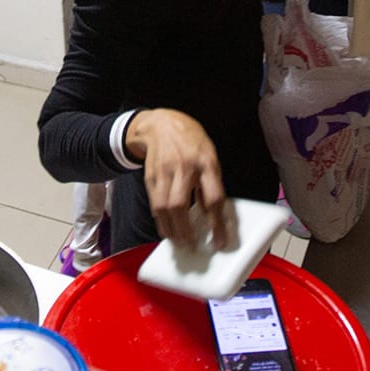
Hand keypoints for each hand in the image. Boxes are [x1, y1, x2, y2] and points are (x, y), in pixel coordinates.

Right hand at [126, 108, 232, 248]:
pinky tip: (167, 230)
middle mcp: (184, 167)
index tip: (219, 241)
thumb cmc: (191, 141)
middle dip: (185, 231)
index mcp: (206, 162)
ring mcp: (164, 172)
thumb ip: (210, 183)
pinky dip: (160, 221)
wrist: (160, 124)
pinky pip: (154, 204)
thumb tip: (212, 214)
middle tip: (192, 246)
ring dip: (171, 230)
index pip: (213, 198)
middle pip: (181, 205)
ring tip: (179, 243)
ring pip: (164, 207)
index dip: (216, 223)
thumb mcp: (210, 155)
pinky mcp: (150, 177)